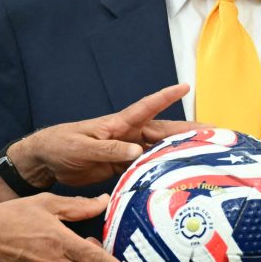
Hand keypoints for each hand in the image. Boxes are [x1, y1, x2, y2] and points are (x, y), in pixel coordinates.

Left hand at [7, 83, 194, 187]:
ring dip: (179, 150)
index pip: (147, 108)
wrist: (47, 159)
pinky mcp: (121, 165)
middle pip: (162, 130)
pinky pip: (147, 165)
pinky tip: (177, 174)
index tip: (185, 87)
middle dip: (187, 129)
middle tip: (213, 131)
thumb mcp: (83, 147)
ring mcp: (126, 150)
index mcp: (118, 124)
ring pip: (159, 148)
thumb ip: (109, 150)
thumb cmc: (61, 145)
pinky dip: (162, 169)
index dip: (165, 97)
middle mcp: (127, 134)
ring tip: (204, 152)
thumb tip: (137, 151)